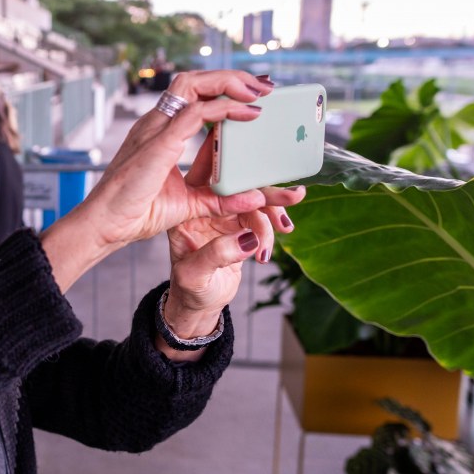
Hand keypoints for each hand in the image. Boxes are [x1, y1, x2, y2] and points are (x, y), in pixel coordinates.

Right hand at [78, 70, 295, 247]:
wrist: (105, 226)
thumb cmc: (135, 214)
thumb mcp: (188, 204)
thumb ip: (219, 199)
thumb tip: (254, 197)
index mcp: (159, 133)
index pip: (192, 96)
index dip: (223, 89)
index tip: (252, 95)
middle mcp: (156, 124)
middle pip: (195, 81)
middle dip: (231, 78)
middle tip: (263, 87)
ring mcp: (155, 129)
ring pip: (194, 84)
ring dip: (229, 82)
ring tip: (257, 91)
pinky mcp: (159, 143)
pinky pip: (196, 113)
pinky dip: (225, 108)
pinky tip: (247, 112)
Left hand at [156, 121, 305, 358]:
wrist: (199, 303)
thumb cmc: (189, 291)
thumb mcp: (195, 276)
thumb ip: (217, 255)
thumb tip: (246, 239)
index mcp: (183, 210)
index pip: (206, 179)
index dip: (233, 170)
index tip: (257, 170)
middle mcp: (201, 206)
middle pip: (237, 185)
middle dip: (265, 191)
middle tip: (290, 196)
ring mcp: (221, 214)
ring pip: (253, 199)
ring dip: (273, 211)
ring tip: (285, 228)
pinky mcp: (237, 224)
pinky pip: (261, 213)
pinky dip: (273, 223)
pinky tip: (280, 233)